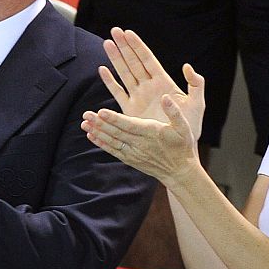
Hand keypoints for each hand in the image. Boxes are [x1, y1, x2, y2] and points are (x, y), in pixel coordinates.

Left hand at [81, 94, 200, 186]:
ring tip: (84, 124)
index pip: (129, 125)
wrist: (179, 171)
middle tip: (86, 114)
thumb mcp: (184, 126)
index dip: (115, 119)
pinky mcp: (130, 159)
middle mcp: (140, 144)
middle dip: (100, 123)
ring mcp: (134, 153)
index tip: (101, 111)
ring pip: (112, 141)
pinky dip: (102, 143)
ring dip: (98, 132)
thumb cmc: (182, 146)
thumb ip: (174, 111)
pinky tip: (91, 136)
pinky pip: (113, 150)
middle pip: (116, 133)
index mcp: (151, 133)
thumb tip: (166, 97)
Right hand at [100, 27, 204, 141]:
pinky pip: (118, 93)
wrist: (179, 146)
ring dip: (115, 59)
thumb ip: (196, 84)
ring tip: (107, 43)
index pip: (148, 59)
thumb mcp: (197, 103)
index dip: (138, 46)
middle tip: (114, 30)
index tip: (128, 32)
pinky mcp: (131, 110)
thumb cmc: (191, 125)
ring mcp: (139, 97)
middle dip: (124, 46)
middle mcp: (149, 87)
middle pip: (133, 62)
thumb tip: (188, 66)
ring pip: (124, 74)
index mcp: (163, 82)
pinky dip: (110, 82)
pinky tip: (103, 70)